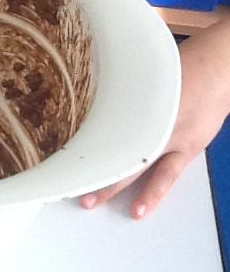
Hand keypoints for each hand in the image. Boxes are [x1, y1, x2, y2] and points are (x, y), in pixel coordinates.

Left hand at [80, 18, 229, 217]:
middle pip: (111, 144)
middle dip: (89, 163)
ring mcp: (168, 136)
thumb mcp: (143, 68)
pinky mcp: (186, 148)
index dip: (77, 132)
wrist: (219, 68)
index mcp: (132, 96)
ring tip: (91, 202)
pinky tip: (139, 209)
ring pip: (135, 166)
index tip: (58, 144)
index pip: (96, 117)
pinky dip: (152, 193)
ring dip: (112, 185)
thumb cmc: (181, 63)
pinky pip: (166, 176)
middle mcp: (148, 118)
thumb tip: (92, 78)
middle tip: (64, 177)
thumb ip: (122, 81)